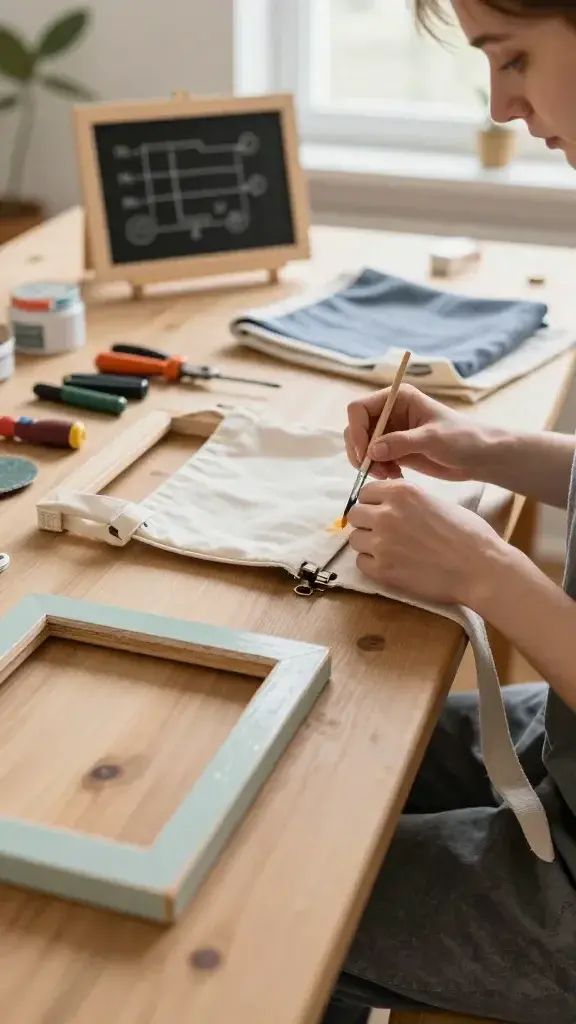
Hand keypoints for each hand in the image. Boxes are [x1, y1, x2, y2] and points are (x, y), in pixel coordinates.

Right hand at [344, 384, 486, 482]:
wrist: (480, 457)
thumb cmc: (463, 438)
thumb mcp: (433, 438)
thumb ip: (401, 442)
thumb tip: (372, 451)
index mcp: (397, 398)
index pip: (359, 408)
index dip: (357, 430)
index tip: (365, 454)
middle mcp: (390, 412)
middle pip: (356, 428)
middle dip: (360, 451)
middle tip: (374, 471)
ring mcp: (391, 432)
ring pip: (362, 447)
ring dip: (368, 464)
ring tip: (388, 475)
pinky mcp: (395, 450)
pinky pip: (374, 460)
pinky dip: (378, 470)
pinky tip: (395, 477)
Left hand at [347, 478, 505, 606]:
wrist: (480, 568)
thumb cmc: (468, 533)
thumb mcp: (436, 502)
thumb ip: (408, 500)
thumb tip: (390, 504)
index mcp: (401, 492)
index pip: (365, 492)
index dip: (373, 503)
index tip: (382, 511)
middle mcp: (386, 514)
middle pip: (355, 515)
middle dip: (367, 523)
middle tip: (384, 532)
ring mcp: (382, 543)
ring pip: (355, 540)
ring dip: (368, 544)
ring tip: (390, 550)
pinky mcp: (382, 570)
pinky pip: (361, 563)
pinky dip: (372, 564)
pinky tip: (391, 564)